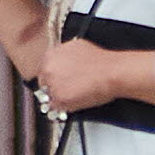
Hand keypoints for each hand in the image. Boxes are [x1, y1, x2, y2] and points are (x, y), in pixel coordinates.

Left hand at [36, 33, 154, 118]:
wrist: (112, 72)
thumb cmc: (101, 61)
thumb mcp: (77, 47)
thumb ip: (64, 55)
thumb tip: (62, 61)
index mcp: (51, 56)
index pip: (43, 71)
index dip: (53, 78)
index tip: (58, 82)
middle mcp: (48, 69)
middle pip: (44, 85)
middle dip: (55, 89)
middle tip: (68, 91)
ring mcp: (53, 85)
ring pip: (50, 97)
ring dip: (60, 98)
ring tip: (76, 96)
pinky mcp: (60, 99)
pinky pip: (57, 108)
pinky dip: (66, 108)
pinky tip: (77, 102)